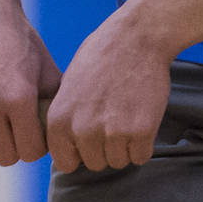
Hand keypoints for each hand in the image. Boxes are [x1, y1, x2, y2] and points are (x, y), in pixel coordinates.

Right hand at [0, 0, 61, 165]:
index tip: (35, 135)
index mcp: (19, 98)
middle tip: (16, 132)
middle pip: (5, 157)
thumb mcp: (48, 69)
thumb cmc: (18, 42)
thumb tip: (61, 136)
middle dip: (15, 148)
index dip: (36, 146)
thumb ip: (54, 106)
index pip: (30, 152)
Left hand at [44, 5, 174, 173]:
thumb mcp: (67, 88)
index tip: (89, 140)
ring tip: (127, 118)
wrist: (136, 37)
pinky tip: (142, 121)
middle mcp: (82, 131)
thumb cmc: (101, 57)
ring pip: (118, 162)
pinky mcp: (141, 131)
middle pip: (95, 164)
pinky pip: (141, 156)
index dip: (79, 153)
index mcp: (59, 122)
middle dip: (104, 149)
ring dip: (125, 147)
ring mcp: (112, 133)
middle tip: (113, 122)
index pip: (66, 163)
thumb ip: (65, 119)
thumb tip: (67, 147)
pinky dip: (144, 144)